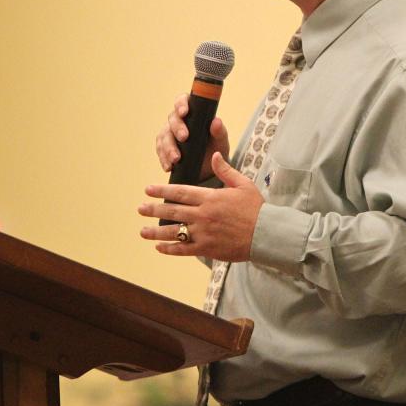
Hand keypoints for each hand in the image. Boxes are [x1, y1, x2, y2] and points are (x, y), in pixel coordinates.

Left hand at [139, 153, 261, 260]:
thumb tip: (214, 155)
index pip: (180, 192)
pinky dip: (170, 249)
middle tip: (140, 209)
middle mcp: (203, 214)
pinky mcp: (207, 248)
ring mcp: (203, 233)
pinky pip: (184, 249)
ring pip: (174, 231)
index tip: (147, 190)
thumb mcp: (243, 184)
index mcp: (210, 197)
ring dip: (156, 232)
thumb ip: (225, 170)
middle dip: (153, 210)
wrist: (266, 233)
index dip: (161, 190)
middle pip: (172, 211)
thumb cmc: (256, 208)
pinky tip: (159, 247)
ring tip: (142, 231)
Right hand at [155, 94, 230, 182]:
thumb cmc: (215, 147)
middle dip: (177, 128)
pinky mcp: (163, 147)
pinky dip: (164, 159)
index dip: (181, 104)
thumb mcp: (220, 141)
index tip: (184, 112)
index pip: (183, 100)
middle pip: (172, 119)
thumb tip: (216, 122)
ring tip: (176, 159)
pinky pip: (160, 150)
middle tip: (184, 137)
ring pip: (164, 136)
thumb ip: (219, 131)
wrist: (209, 167)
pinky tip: (169, 166)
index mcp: (192, 112)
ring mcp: (169, 133)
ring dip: (168, 147)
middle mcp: (178, 120)